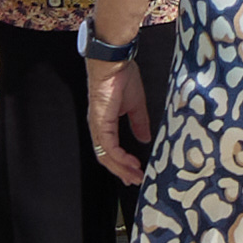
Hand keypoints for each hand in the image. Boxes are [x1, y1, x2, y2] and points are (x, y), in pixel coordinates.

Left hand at [85, 48, 158, 183]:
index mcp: (104, 123)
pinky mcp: (100, 122)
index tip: (135, 173)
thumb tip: (144, 138)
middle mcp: (98, 127)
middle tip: (136, 181)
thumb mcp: (135, 105)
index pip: (110, 150)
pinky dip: (119, 157)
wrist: (114, 62)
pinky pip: (108, 146)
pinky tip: (131, 163)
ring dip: (121, 169)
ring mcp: (97, 126)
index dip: (121, 164)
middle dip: (122, 172)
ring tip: (136, 176)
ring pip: (106, 156)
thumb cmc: (121, 76)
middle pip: (107, 158)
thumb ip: (139, 123)